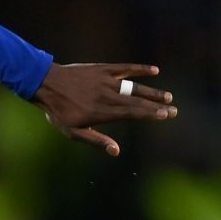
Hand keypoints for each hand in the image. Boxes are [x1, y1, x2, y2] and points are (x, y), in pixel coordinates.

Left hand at [32, 63, 176, 156]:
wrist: (46, 84)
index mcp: (104, 112)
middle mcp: (109, 96)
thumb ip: (97, 140)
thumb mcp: (74, 132)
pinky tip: (154, 70)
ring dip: (152, 91)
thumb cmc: (59, 112)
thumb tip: (116, 151)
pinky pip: (125, 68)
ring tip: (167, 96)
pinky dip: (140, 69)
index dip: (151, 114)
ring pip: (135, 86)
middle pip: (138, 101)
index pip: (133, 113)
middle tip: (174, 109)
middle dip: (157, 106)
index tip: (166, 116)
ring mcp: (107, 81)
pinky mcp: (103, 69)